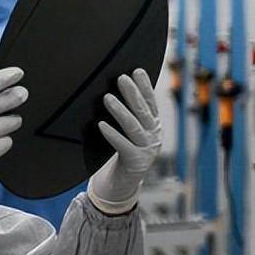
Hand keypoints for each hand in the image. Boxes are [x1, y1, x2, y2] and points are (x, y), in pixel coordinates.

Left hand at [87, 69, 162, 214]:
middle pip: (143, 112)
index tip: (137, 71)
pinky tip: (101, 124)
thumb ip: (131, 114)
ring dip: (120, 111)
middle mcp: (154, 136)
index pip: (151, 103)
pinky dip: (112, 134)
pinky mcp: (135, 162)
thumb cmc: (125, 152)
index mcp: (154, 127)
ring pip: (133, 127)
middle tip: (121, 78)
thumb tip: (119, 87)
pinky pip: (122, 145)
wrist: (124, 183)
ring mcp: (146, 150)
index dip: (145, 86)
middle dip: (132, 94)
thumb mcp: (132, 132)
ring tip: (107, 97)